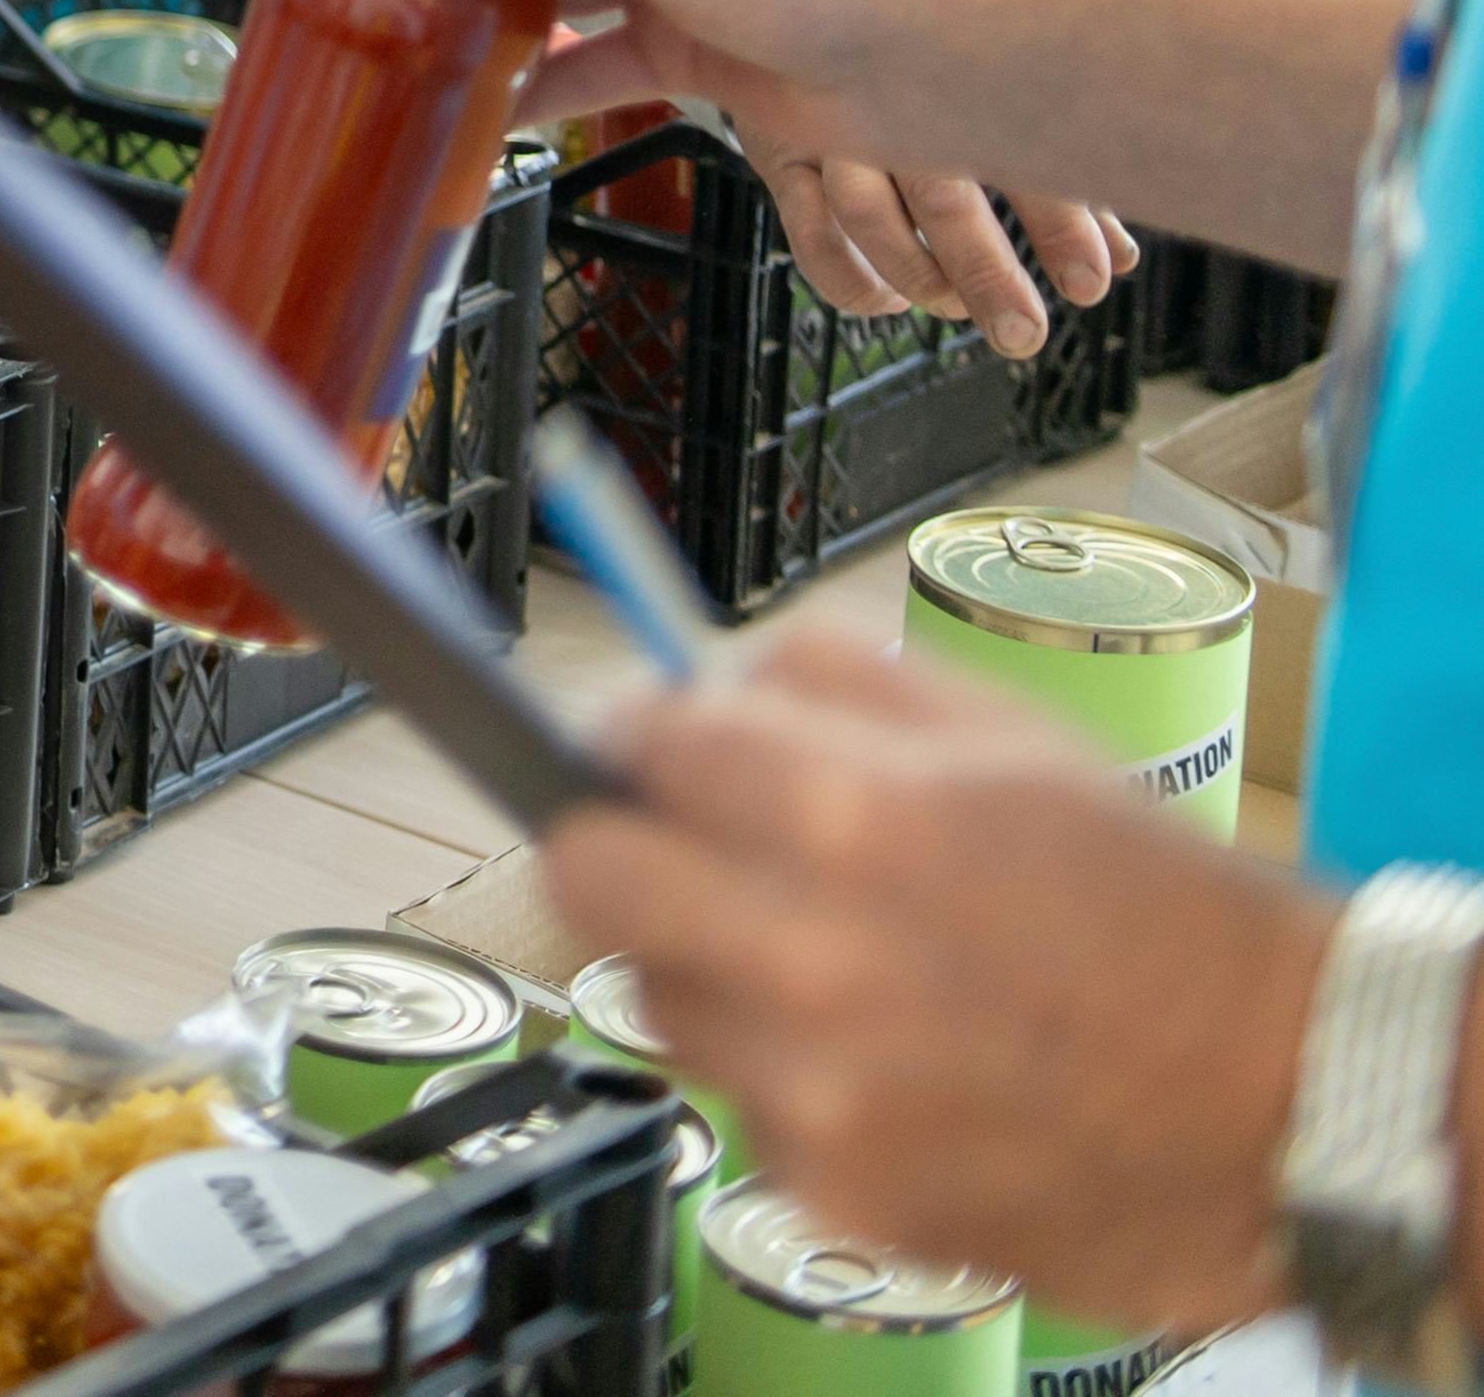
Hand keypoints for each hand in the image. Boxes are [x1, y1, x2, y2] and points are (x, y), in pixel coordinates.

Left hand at [548, 619, 1320, 1327]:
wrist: (1293, 1101)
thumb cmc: (1158, 912)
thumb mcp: (1007, 738)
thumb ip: (829, 686)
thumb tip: (697, 685)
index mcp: (853, 822)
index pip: (639, 746)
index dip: (638, 736)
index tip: (647, 746)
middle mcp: (814, 960)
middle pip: (588, 877)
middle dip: (619, 844)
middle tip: (671, 845)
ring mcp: (817, 1093)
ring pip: (655, 1003)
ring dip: (707, 972)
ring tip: (825, 969)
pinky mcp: (838, 1196)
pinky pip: (743, 1110)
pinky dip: (790, 1082)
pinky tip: (890, 1067)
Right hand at [703, 92, 1130, 354]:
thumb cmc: (920, 37)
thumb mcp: (1001, 83)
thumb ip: (1059, 166)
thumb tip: (1120, 256)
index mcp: (957, 68)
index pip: (1020, 153)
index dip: (1061, 225)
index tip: (1091, 283)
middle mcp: (889, 95)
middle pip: (942, 195)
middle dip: (987, 274)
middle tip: (1023, 330)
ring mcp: (827, 122)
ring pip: (866, 213)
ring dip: (918, 276)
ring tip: (957, 309)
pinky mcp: (779, 149)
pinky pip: (808, 228)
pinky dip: (849, 278)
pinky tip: (888, 298)